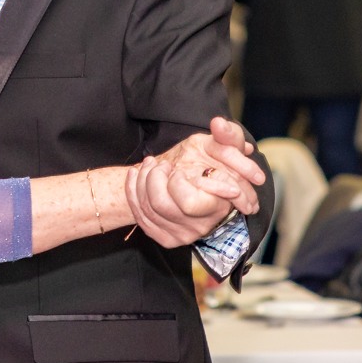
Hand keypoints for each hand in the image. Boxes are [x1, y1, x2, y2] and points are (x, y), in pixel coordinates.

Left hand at [126, 118, 265, 247]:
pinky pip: (141, 216)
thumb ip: (228, 136)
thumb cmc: (213, 163)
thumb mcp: (225, 146)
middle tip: (161, 163)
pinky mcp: (166, 238)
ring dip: (142, 180)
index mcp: (218, 206)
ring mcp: (181, 235)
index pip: (187, 203)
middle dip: (154, 177)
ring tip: (150, 164)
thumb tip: (218, 124)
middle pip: (161, 204)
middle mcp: (200, 227)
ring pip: (148, 208)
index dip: (176, 183)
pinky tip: (136, 174)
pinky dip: (133, 190)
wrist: (196, 186)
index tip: (177, 169)